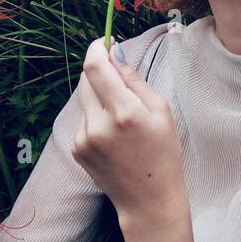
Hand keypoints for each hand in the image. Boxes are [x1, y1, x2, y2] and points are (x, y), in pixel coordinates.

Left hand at [72, 38, 185, 226]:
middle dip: (100, 71)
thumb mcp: (160, 111)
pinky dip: (96, 117)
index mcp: (124, 113)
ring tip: (123, 116)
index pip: (96, 68)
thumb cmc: (163, 153)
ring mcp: (83, 139)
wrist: (148, 200)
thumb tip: (115, 52)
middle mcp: (98, 125)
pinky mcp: (77, 149)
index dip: (96, 49)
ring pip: (85, 100)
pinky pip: (84, 119)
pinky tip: (114, 134)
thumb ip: (134, 79)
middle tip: (120, 77)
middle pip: (86, 80)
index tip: (103, 42)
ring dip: (99, 96)